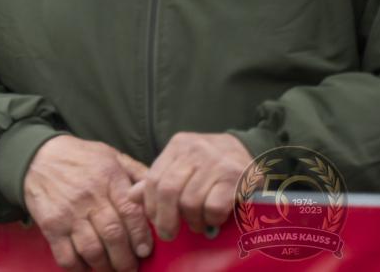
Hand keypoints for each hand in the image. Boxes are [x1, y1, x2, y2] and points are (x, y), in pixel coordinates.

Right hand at [23, 135, 152, 270]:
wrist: (37, 156)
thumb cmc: (79, 158)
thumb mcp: (111, 155)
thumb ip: (136, 173)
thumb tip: (157, 194)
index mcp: (108, 177)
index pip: (131, 212)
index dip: (141, 236)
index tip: (145, 250)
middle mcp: (89, 196)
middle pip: (113, 235)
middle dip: (126, 259)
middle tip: (130, 267)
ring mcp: (68, 212)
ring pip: (92, 250)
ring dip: (105, 267)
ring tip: (110, 269)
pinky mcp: (50, 225)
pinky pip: (66, 256)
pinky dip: (78, 268)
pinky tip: (86, 267)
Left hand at [132, 131, 249, 241]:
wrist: (249, 150)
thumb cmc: (210, 163)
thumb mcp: (183, 164)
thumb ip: (159, 179)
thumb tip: (131, 196)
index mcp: (177, 146)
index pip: (153, 178)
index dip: (150, 205)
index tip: (154, 221)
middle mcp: (194, 150)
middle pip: (168, 190)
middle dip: (165, 218)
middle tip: (168, 233)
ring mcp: (215, 162)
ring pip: (190, 201)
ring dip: (192, 220)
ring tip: (196, 224)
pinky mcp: (235, 176)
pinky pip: (213, 207)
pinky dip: (210, 219)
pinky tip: (213, 219)